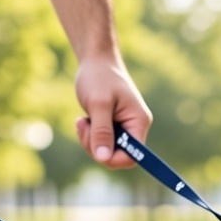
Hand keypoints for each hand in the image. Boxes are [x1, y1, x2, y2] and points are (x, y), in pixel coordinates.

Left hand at [74, 55, 151, 169]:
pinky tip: (83, 120)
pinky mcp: (112, 127)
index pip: (133, 156)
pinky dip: (89, 136)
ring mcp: (123, 128)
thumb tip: (103, 158)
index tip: (96, 150)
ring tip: (82, 121)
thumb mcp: (99, 104)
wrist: (95, 61)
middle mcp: (134, 127)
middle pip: (118, 156)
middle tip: (84, 128)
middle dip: (97, 148)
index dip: (115, 160)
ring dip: (90, 141)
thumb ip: (101, 132)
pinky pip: (100, 143)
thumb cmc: (99, 77)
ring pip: (106, 151)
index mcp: (138, 122)